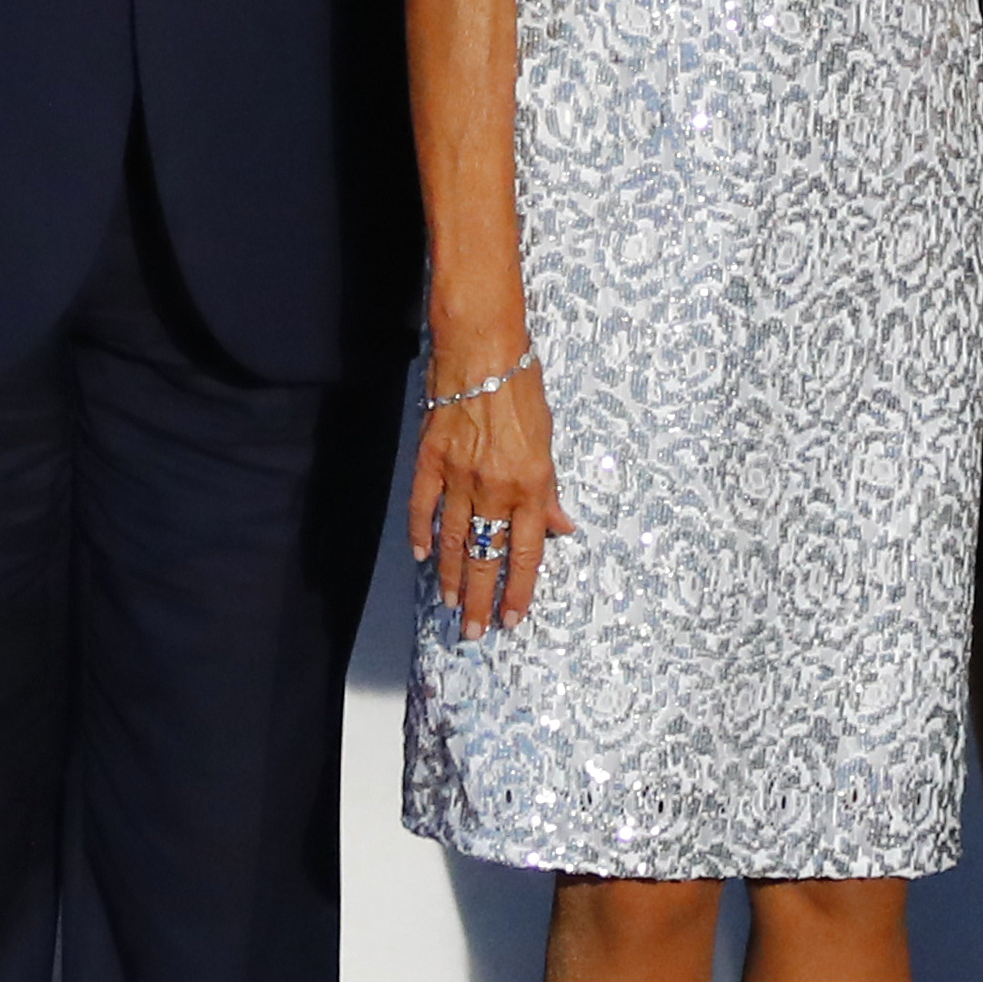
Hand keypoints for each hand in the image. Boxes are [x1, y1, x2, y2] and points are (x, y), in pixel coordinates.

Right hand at [408, 339, 566, 633]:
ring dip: (451, 576)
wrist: (483, 350)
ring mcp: (459, 476)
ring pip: (453, 540)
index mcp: (531, 486)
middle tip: (472, 631)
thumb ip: (549, 491)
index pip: (526, 553)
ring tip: (448, 603)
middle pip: (486, 556)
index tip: (511, 618)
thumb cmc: (522, 390)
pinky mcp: (430, 459)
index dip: (518, 590)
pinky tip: (422, 556)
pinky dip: (421, 534)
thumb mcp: (549, 442)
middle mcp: (495, 488)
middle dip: (480, 598)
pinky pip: (423, 506)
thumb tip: (560, 527)